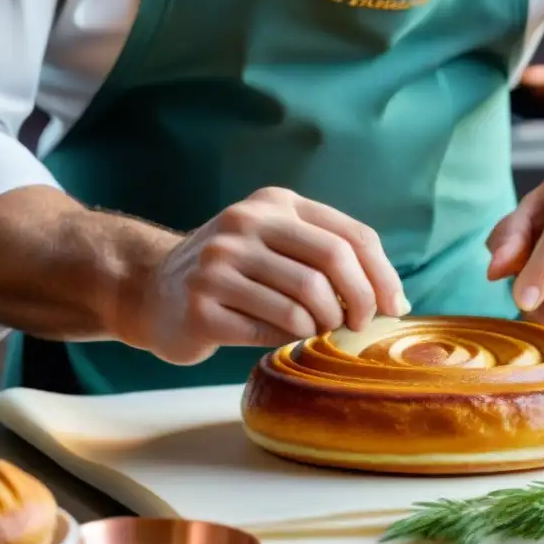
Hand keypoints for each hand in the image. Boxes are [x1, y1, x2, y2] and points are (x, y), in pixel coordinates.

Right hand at [129, 188, 409, 364]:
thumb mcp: (276, 245)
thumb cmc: (235, 275)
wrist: (151, 289)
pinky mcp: (202, 305)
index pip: (352, 235)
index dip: (382, 276)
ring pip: (306, 300)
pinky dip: (290, 338)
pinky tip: (283, 335)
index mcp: (275, 205)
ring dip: (324, 325)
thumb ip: (327, 257)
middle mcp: (246, 224)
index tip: (393, 308)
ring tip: (316, 330)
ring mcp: (219, 263)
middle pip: (334, 262)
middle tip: (359, 326)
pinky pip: (272, 327)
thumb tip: (392, 299)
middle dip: (360, 302)